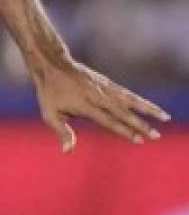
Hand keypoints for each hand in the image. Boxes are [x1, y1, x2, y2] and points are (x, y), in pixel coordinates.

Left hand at [33, 56, 169, 152]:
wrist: (52, 64)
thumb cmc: (49, 92)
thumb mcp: (49, 113)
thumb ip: (62, 131)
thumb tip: (68, 151)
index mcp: (85, 105)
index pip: (107, 120)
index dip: (123, 130)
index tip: (138, 140)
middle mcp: (97, 96)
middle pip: (122, 111)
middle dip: (140, 124)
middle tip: (156, 136)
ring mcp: (103, 88)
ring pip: (129, 99)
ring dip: (148, 109)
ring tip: (165, 118)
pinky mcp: (106, 82)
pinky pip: (126, 93)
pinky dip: (140, 100)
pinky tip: (151, 107)